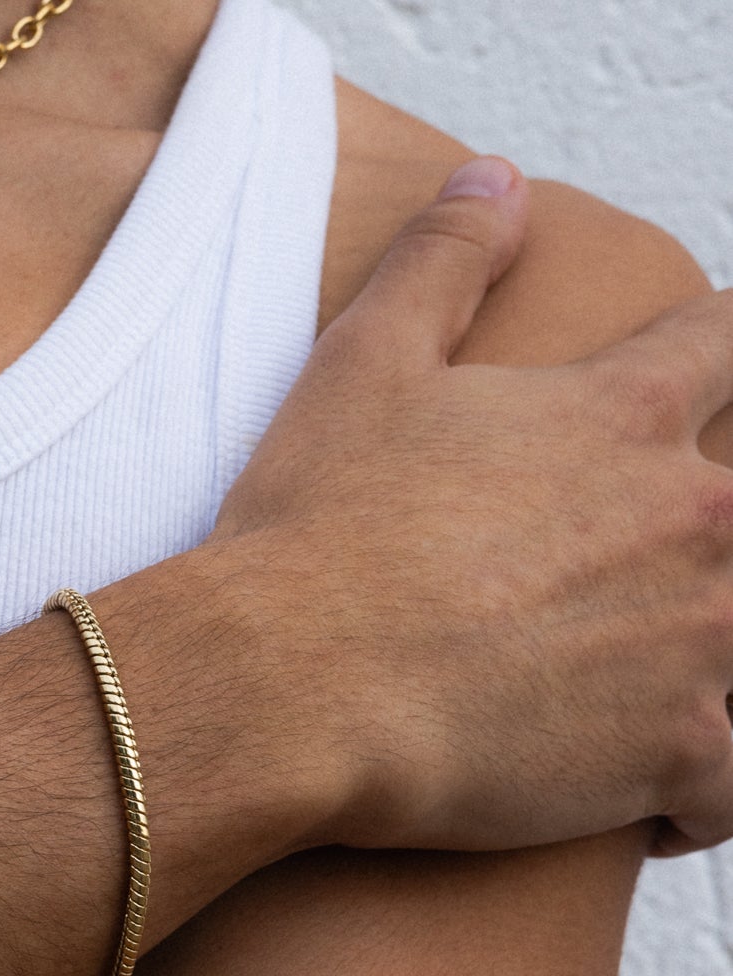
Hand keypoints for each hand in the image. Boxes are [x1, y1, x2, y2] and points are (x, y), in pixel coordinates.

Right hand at [209, 157, 732, 853]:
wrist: (287, 685)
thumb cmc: (314, 532)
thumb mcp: (364, 362)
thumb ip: (444, 259)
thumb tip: (494, 177)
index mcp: (626, 414)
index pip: (731, 341)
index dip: (720, 355)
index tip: (702, 385)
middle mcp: (693, 516)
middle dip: (715, 529)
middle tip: (641, 572)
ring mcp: (698, 639)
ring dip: (716, 658)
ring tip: (657, 685)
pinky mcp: (678, 751)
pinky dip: (706, 790)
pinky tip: (655, 798)